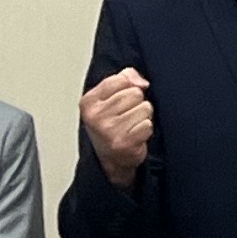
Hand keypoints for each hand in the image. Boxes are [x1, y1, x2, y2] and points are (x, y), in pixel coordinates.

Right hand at [79, 65, 153, 186]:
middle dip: (137, 103)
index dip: (129, 87)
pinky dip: (146, 130)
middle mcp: (95, 116)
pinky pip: (148, 125)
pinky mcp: (123, 143)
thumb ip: (124, 79)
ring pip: (145, 108)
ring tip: (131, 126)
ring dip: (143, 117)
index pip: (121, 79)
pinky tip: (135, 136)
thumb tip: (141, 82)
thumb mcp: (109, 97)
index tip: (122, 100)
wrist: (110, 158)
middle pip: (136, 93)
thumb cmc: (111, 125)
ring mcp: (108, 130)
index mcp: (89, 102)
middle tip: (127, 117)